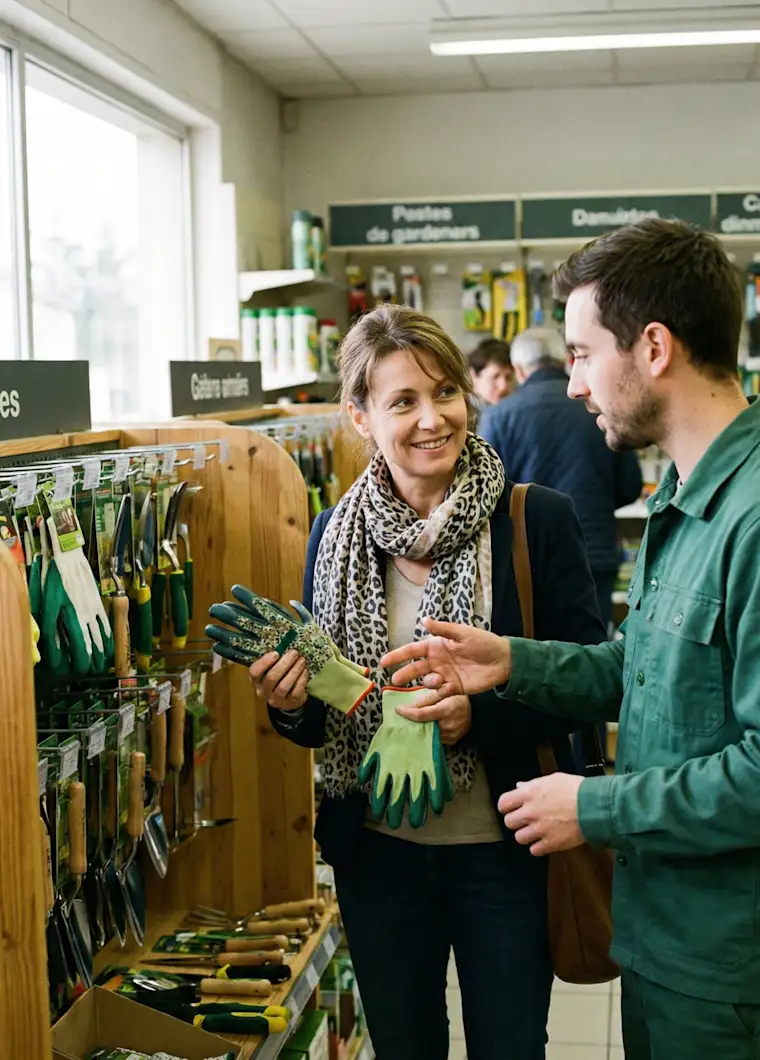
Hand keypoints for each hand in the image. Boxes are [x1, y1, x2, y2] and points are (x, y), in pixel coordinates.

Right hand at [249, 649, 308, 710]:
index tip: (276, 653)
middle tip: (294, 653)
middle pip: (271, 678)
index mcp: (257, 680)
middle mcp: (264, 691)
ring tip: (302, 661)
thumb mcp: (272, 669)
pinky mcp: (290, 704)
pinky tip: (305, 671)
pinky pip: (295, 692)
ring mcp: (277, 699)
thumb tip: (285, 642)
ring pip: (284, 686)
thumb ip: (274, 659)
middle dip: (284, 664)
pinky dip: (301, 680)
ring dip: (294, 671)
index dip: (264, 662)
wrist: (288, 699)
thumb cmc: (279, 678)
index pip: (254, 672)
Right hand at [381, 618, 510, 704]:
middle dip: (404, 675)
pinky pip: (441, 693)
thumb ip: (443, 630)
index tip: (383, 662)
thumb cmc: (483, 642)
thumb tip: (424, 620)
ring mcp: (445, 675)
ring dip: (427, 683)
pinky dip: (439, 693)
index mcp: (437, 646)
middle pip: (415, 669)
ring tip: (437, 680)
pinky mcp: (454, 688)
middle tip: (395, 681)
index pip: (412, 651)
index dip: (397, 656)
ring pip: (427, 682)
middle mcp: (438, 661)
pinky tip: (446, 688)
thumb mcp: (462, 633)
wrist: (503, 660)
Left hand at [394, 694, 471, 744]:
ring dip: (421, 728)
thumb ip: (426, 698)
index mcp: (446, 710)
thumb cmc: (459, 697)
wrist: (479, 709)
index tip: (398, 709)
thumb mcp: (443, 691)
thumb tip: (408, 706)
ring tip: (414, 721)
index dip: (407, 713)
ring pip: (429, 734)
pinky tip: (425, 727)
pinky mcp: (452, 741)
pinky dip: (429, 733)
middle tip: (403, 716)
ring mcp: (451, 735)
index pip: (421, 714)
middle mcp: (449, 726)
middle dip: (412, 722)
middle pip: (423, 726)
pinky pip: (436, 738)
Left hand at [498, 774, 584, 856]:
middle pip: (509, 822)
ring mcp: (539, 829)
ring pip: (520, 838)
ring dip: (527, 835)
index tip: (511, 809)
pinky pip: (534, 850)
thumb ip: (533, 784)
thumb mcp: (553, 779)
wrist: (593, 806)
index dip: (506, 807)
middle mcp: (530, 812)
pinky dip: (539, 846)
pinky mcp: (551, 843)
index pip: (503, 803)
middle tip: (526, 820)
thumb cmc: (576, 789)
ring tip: (537, 830)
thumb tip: (519, 787)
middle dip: (516, 821)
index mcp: (529, 794)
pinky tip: (546, 839)